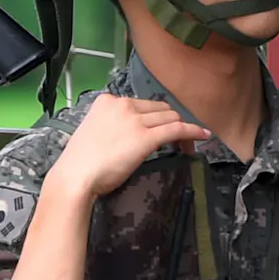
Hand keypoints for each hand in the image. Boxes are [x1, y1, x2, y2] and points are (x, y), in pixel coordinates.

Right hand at [49, 94, 210, 200]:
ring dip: (182, 129)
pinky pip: (177, 129)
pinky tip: (203, 135)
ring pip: (170, 117)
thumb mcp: (93, 133)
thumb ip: (110, 127)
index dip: (156, 117)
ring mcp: (135, 120)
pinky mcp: (146, 137)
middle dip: (171, 121)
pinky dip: (192, 131)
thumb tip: (126, 136)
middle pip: (160, 108)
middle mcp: (123, 105)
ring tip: (189, 143)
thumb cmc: (80, 163)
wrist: (75, 177)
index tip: (160, 129)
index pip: (142, 104)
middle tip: (177, 139)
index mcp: (107, 102)